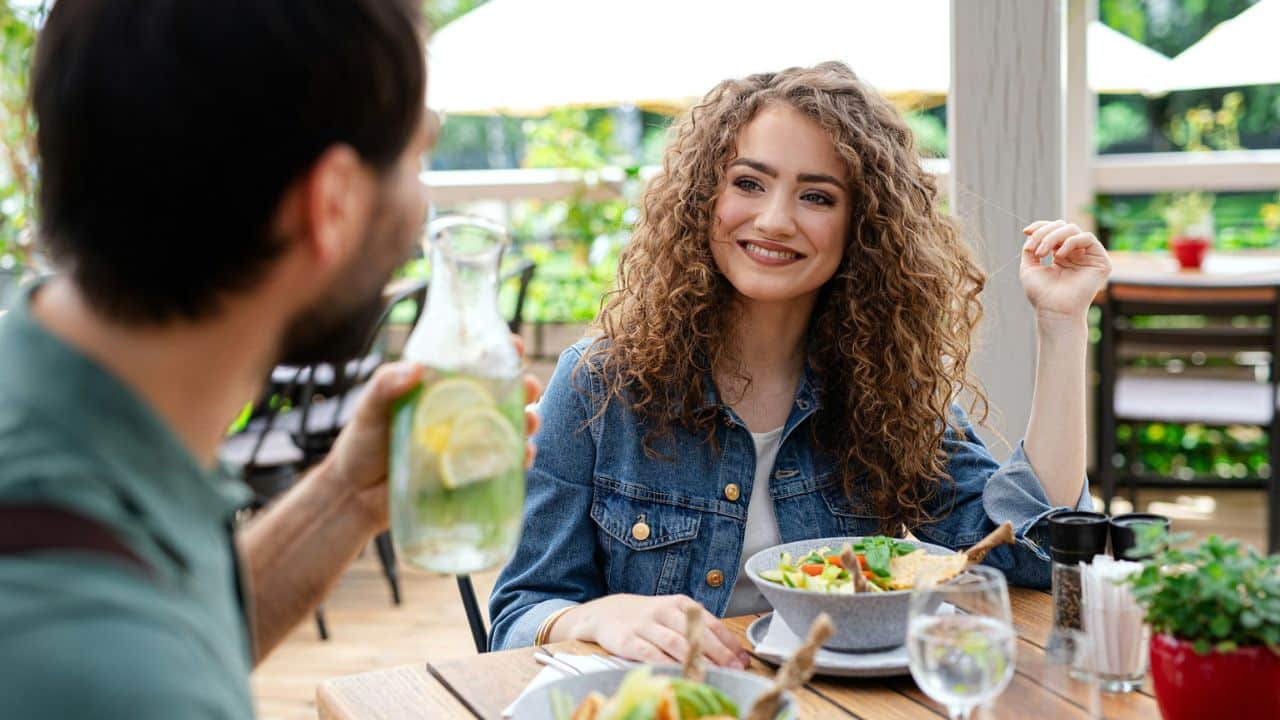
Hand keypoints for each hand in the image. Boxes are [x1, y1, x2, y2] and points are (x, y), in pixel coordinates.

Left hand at [322, 344, 543, 530]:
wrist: (356, 497)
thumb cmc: (361, 445)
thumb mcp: (369, 408)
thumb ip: (386, 385)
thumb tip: (416, 368)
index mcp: (441, 388)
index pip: (476, 363)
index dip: (500, 351)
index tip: (513, 344)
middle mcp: (461, 412)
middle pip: (505, 393)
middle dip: (525, 386)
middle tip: (528, 386)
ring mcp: (469, 443)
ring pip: (512, 426)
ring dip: (530, 420)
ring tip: (530, 422)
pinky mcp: (473, 474)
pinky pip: (505, 464)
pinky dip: (521, 458)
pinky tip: (524, 456)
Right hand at [558, 594, 750, 669]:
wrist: (606, 613)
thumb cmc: (647, 618)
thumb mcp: (673, 615)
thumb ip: (697, 630)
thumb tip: (732, 654)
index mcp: (680, 604)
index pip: (709, 622)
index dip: (728, 642)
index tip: (742, 659)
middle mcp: (664, 611)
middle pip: (695, 634)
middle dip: (717, 654)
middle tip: (733, 670)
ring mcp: (645, 625)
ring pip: (675, 643)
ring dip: (695, 660)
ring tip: (712, 675)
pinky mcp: (628, 640)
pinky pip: (649, 653)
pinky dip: (665, 665)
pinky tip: (678, 674)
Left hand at [1019, 219, 1111, 326]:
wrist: (1054, 311)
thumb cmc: (1041, 294)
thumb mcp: (1029, 267)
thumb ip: (1030, 248)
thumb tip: (1032, 233)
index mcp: (1061, 255)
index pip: (1054, 231)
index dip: (1041, 226)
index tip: (1026, 231)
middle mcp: (1076, 254)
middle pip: (1063, 227)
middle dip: (1045, 233)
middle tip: (1035, 249)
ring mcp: (1088, 257)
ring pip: (1073, 230)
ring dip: (1053, 237)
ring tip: (1042, 253)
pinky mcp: (1101, 261)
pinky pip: (1088, 238)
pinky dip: (1070, 242)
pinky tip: (1058, 256)